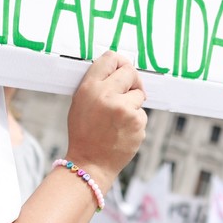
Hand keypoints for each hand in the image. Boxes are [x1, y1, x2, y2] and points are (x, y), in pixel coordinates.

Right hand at [64, 51, 146, 189]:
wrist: (90, 163)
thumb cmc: (84, 132)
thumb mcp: (80, 102)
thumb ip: (97, 83)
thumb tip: (118, 67)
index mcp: (90, 87)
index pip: (110, 58)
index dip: (118, 62)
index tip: (121, 68)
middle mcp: (107, 95)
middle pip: (130, 71)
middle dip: (131, 80)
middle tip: (127, 90)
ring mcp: (125, 110)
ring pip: (139, 94)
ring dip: (133, 103)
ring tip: (117, 118)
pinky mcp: (138, 123)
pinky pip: (142, 113)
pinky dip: (135, 120)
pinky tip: (122, 130)